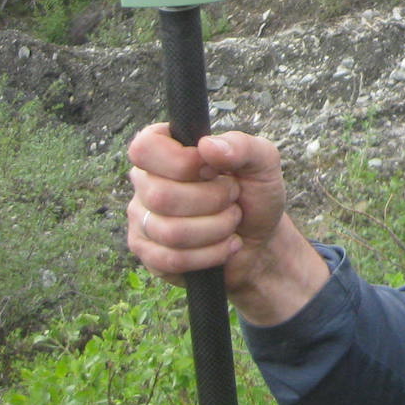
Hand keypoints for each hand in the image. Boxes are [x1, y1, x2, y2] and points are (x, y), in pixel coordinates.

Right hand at [128, 124, 326, 323]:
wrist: (260, 240)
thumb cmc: (255, 194)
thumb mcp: (262, 162)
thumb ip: (241, 146)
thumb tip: (207, 145)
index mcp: (164, 148)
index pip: (145, 147)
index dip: (183, 162)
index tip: (214, 170)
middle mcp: (145, 182)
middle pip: (161, 196)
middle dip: (214, 200)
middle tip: (233, 197)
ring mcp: (142, 220)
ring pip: (170, 232)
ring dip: (217, 228)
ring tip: (232, 221)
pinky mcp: (149, 255)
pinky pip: (172, 259)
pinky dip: (211, 254)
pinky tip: (226, 245)